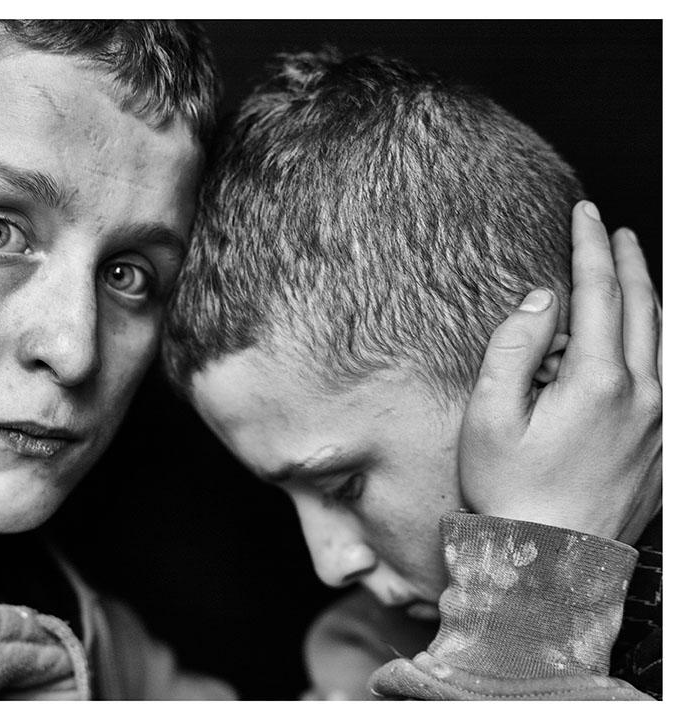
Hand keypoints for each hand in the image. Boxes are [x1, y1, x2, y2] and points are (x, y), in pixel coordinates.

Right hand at [459, 201, 660, 542]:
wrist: (550, 562)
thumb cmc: (509, 491)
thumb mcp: (489, 417)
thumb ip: (514, 349)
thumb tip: (542, 301)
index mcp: (597, 383)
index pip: (600, 293)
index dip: (589, 247)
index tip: (584, 213)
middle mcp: (643, 397)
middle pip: (644, 308)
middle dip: (628, 261)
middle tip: (613, 231)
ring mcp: (663, 424)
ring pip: (667, 339)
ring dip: (652, 296)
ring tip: (635, 269)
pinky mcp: (667, 448)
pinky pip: (673, 377)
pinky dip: (663, 341)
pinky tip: (651, 336)